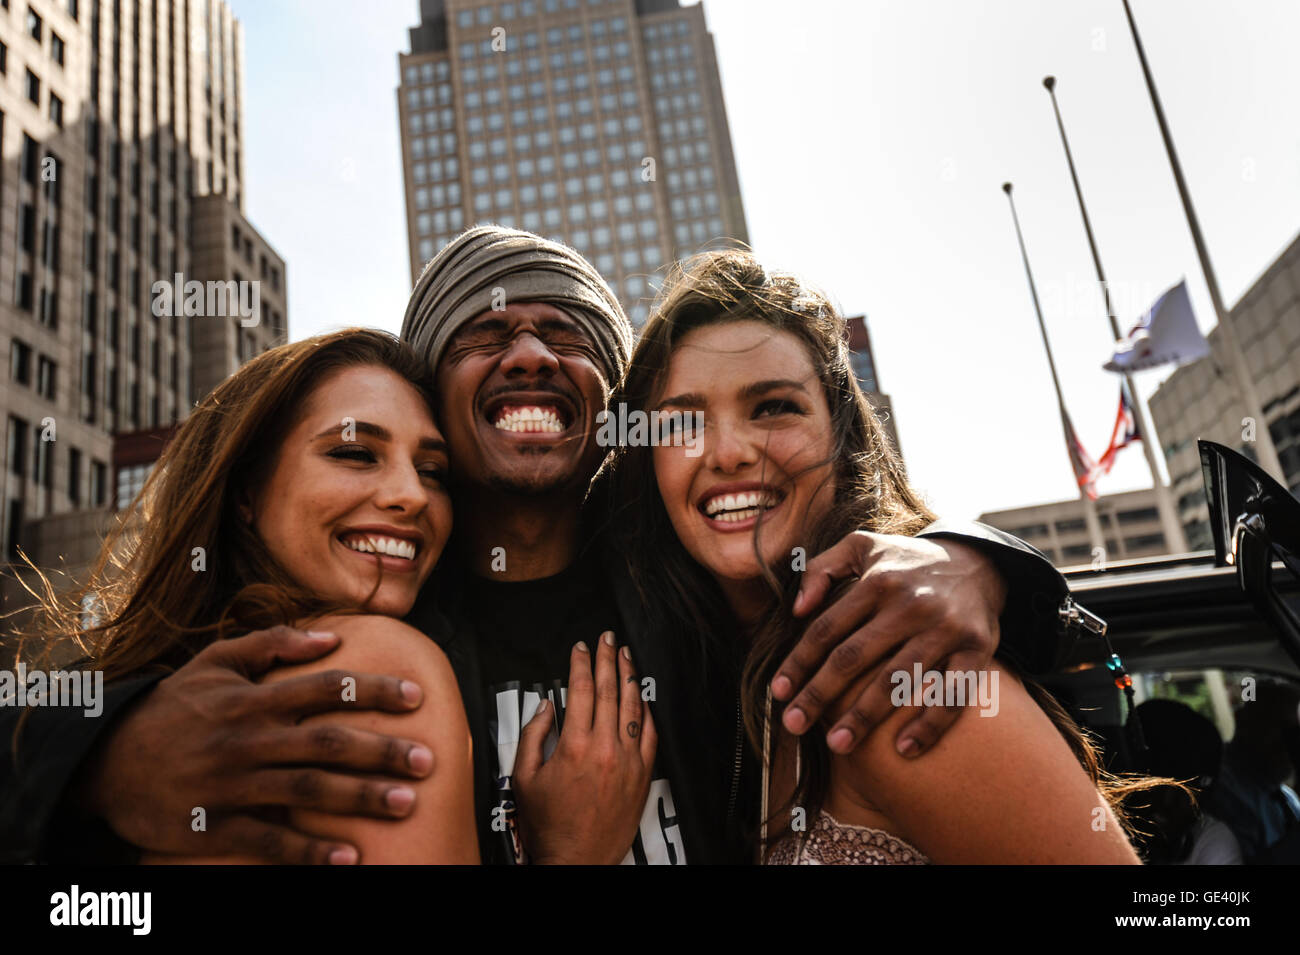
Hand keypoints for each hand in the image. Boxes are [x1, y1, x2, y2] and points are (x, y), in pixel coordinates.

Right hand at [77, 626, 435, 863]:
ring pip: (306, 791)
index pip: (326, 688)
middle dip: (381, 750)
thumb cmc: (172, 707)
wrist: (104, 761)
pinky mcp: (213, 826)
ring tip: (407, 804)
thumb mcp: (213, 662)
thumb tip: (329, 636)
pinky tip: (348, 857)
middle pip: (326, 743)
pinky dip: (308, 852)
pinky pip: (268, 842)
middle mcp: (247, 739)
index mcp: (252, 698)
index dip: (374, 691)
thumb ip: (272, 643)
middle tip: (428, 759)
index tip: (418, 697)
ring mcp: (231, 785)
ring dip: (359, 798)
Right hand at [512, 632, 656, 864]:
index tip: (581, 648)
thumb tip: (546, 706)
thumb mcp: (524, 778)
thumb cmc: (549, 825)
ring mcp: (628, 762)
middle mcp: (605, 749)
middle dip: (608, 659)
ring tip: (627, 656)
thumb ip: (533, 736)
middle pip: (609, 691)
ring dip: (630, 677)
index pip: (580, 690)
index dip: (581, 664)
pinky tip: (642, 698)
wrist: (576, 861)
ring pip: (632, 707)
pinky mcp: (643, 776)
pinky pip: (649, 734)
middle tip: (608, 638)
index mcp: (573, 746)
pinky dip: (646, 712)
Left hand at [771, 532, 1006, 757]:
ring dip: (865, 716)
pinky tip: (904, 749)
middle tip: (793, 725)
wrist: (979, 562)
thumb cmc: (905, 563)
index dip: (799, 662)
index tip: (778, 693)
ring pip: (897, 680)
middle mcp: (909, 605)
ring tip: (838, 745)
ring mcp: (945, 629)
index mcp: (877, 582)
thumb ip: (820, 570)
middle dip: (819, 694)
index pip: (827, 629)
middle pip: (854, 658)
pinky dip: (930, 724)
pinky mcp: (977, 649)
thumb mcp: (860, 547)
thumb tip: (796, 610)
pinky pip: (953, 693)